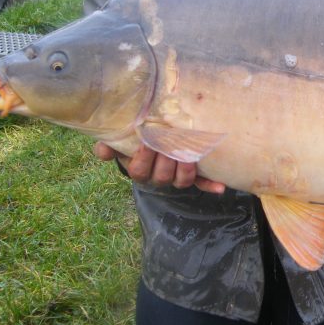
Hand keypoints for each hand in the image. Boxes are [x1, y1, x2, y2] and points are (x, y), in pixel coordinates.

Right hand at [93, 142, 225, 193]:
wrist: (151, 137)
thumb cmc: (134, 138)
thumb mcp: (119, 140)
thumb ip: (108, 145)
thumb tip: (102, 151)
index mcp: (139, 169)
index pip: (138, 170)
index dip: (143, 158)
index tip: (147, 141)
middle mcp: (158, 176)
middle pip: (162, 176)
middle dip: (166, 161)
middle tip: (170, 145)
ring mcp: (176, 176)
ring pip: (181, 181)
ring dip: (186, 170)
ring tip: (188, 157)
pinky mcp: (192, 174)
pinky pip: (201, 183)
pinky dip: (210, 185)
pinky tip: (221, 187)